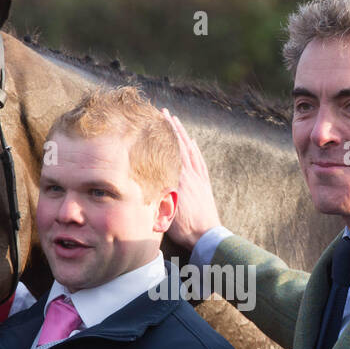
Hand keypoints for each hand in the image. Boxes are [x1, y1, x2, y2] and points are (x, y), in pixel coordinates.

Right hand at [162, 108, 221, 250]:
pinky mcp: (205, 183)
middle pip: (178, 145)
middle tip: (162, 112)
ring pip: (189, 150)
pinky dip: (195, 149)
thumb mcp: (163, 212)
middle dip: (169, 128)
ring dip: (182, 134)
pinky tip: (191, 141)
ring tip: (174, 119)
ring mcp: (198, 178)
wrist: (206, 236)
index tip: (152, 121)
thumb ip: (156, 194)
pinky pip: (199, 161)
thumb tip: (143, 181)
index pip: (167, 152)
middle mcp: (188, 175)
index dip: (160, 136)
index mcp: (177, 180)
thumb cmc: (184, 228)